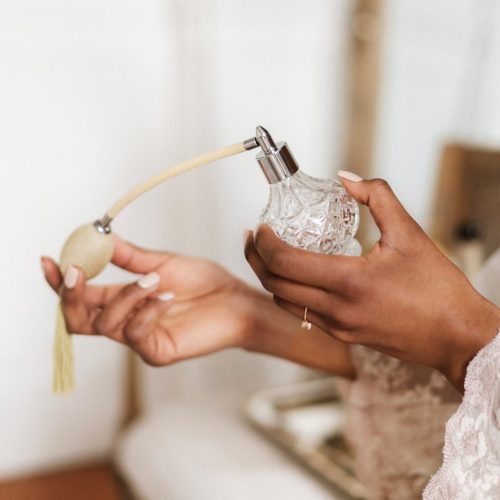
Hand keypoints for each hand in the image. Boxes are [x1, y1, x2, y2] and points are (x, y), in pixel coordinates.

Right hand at [42, 236, 256, 364]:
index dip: (61, 281)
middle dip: (72, 295)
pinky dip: (146, 310)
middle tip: (76, 272)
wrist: (235, 300)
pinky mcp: (156, 352)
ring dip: (124, 296)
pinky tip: (166, 296)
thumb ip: (130, 256)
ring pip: (104, 324)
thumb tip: (100, 237)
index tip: (50, 261)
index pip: (82, 295)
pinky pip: (135, 333)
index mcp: (123, 298)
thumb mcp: (163, 263)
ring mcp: (139, 339)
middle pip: (78, 319)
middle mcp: (125, 320)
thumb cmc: (204, 282)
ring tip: (154, 279)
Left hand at [244, 175, 499, 390]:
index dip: (264, 242)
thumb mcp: (410, 234)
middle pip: (274, 284)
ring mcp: (337, 327)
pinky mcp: (343, 337)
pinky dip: (290, 293)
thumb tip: (347, 179)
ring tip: (268, 256)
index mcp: (349, 281)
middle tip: (254, 238)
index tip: (262, 227)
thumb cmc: (438, 289)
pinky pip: (303, 314)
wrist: (456, 337)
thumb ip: (378, 197)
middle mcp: (336, 309)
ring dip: (269, 278)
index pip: (284, 262)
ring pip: (284, 302)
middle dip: (256, 259)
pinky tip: (298, 277)